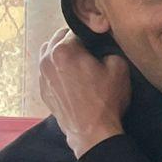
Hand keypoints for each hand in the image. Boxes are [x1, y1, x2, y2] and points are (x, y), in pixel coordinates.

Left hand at [39, 28, 131, 155]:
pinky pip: (47, 70)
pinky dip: (57, 69)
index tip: (100, 41)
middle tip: (90, 51)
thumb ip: (109, 49)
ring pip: (49, 53)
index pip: (76, 29)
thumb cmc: (105, 99)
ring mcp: (42, 75)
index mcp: (64, 49)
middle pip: (58, 38)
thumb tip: (103, 47)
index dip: (90, 33)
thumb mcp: (119, 67)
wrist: (91, 132)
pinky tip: (72, 78)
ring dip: (62, 53)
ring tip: (78, 63)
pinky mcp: (42, 90)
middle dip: (73, 41)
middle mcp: (47, 59)